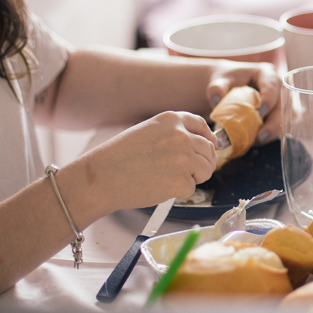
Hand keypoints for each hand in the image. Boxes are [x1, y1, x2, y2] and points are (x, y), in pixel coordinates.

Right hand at [64, 111, 216, 215]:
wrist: (101, 178)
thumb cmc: (118, 158)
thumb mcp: (147, 132)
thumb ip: (172, 133)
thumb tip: (200, 144)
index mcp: (171, 120)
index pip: (201, 125)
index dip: (208, 137)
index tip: (211, 145)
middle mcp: (181, 135)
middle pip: (208, 150)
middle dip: (202, 162)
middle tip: (187, 172)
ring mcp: (184, 158)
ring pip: (206, 169)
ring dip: (193, 177)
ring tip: (168, 179)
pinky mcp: (182, 181)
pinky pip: (192, 188)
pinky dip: (179, 192)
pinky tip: (159, 188)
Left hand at [206, 61, 281, 143]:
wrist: (228, 86)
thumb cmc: (226, 81)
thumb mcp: (219, 81)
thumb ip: (217, 87)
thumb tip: (217, 98)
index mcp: (266, 74)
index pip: (272, 85)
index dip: (269, 98)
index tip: (260, 111)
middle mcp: (278, 86)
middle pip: (282, 103)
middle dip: (274, 121)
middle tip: (261, 135)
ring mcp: (280, 100)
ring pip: (285, 117)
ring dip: (274, 130)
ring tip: (258, 140)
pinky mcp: (278, 113)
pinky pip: (280, 125)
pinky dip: (270, 134)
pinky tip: (258, 140)